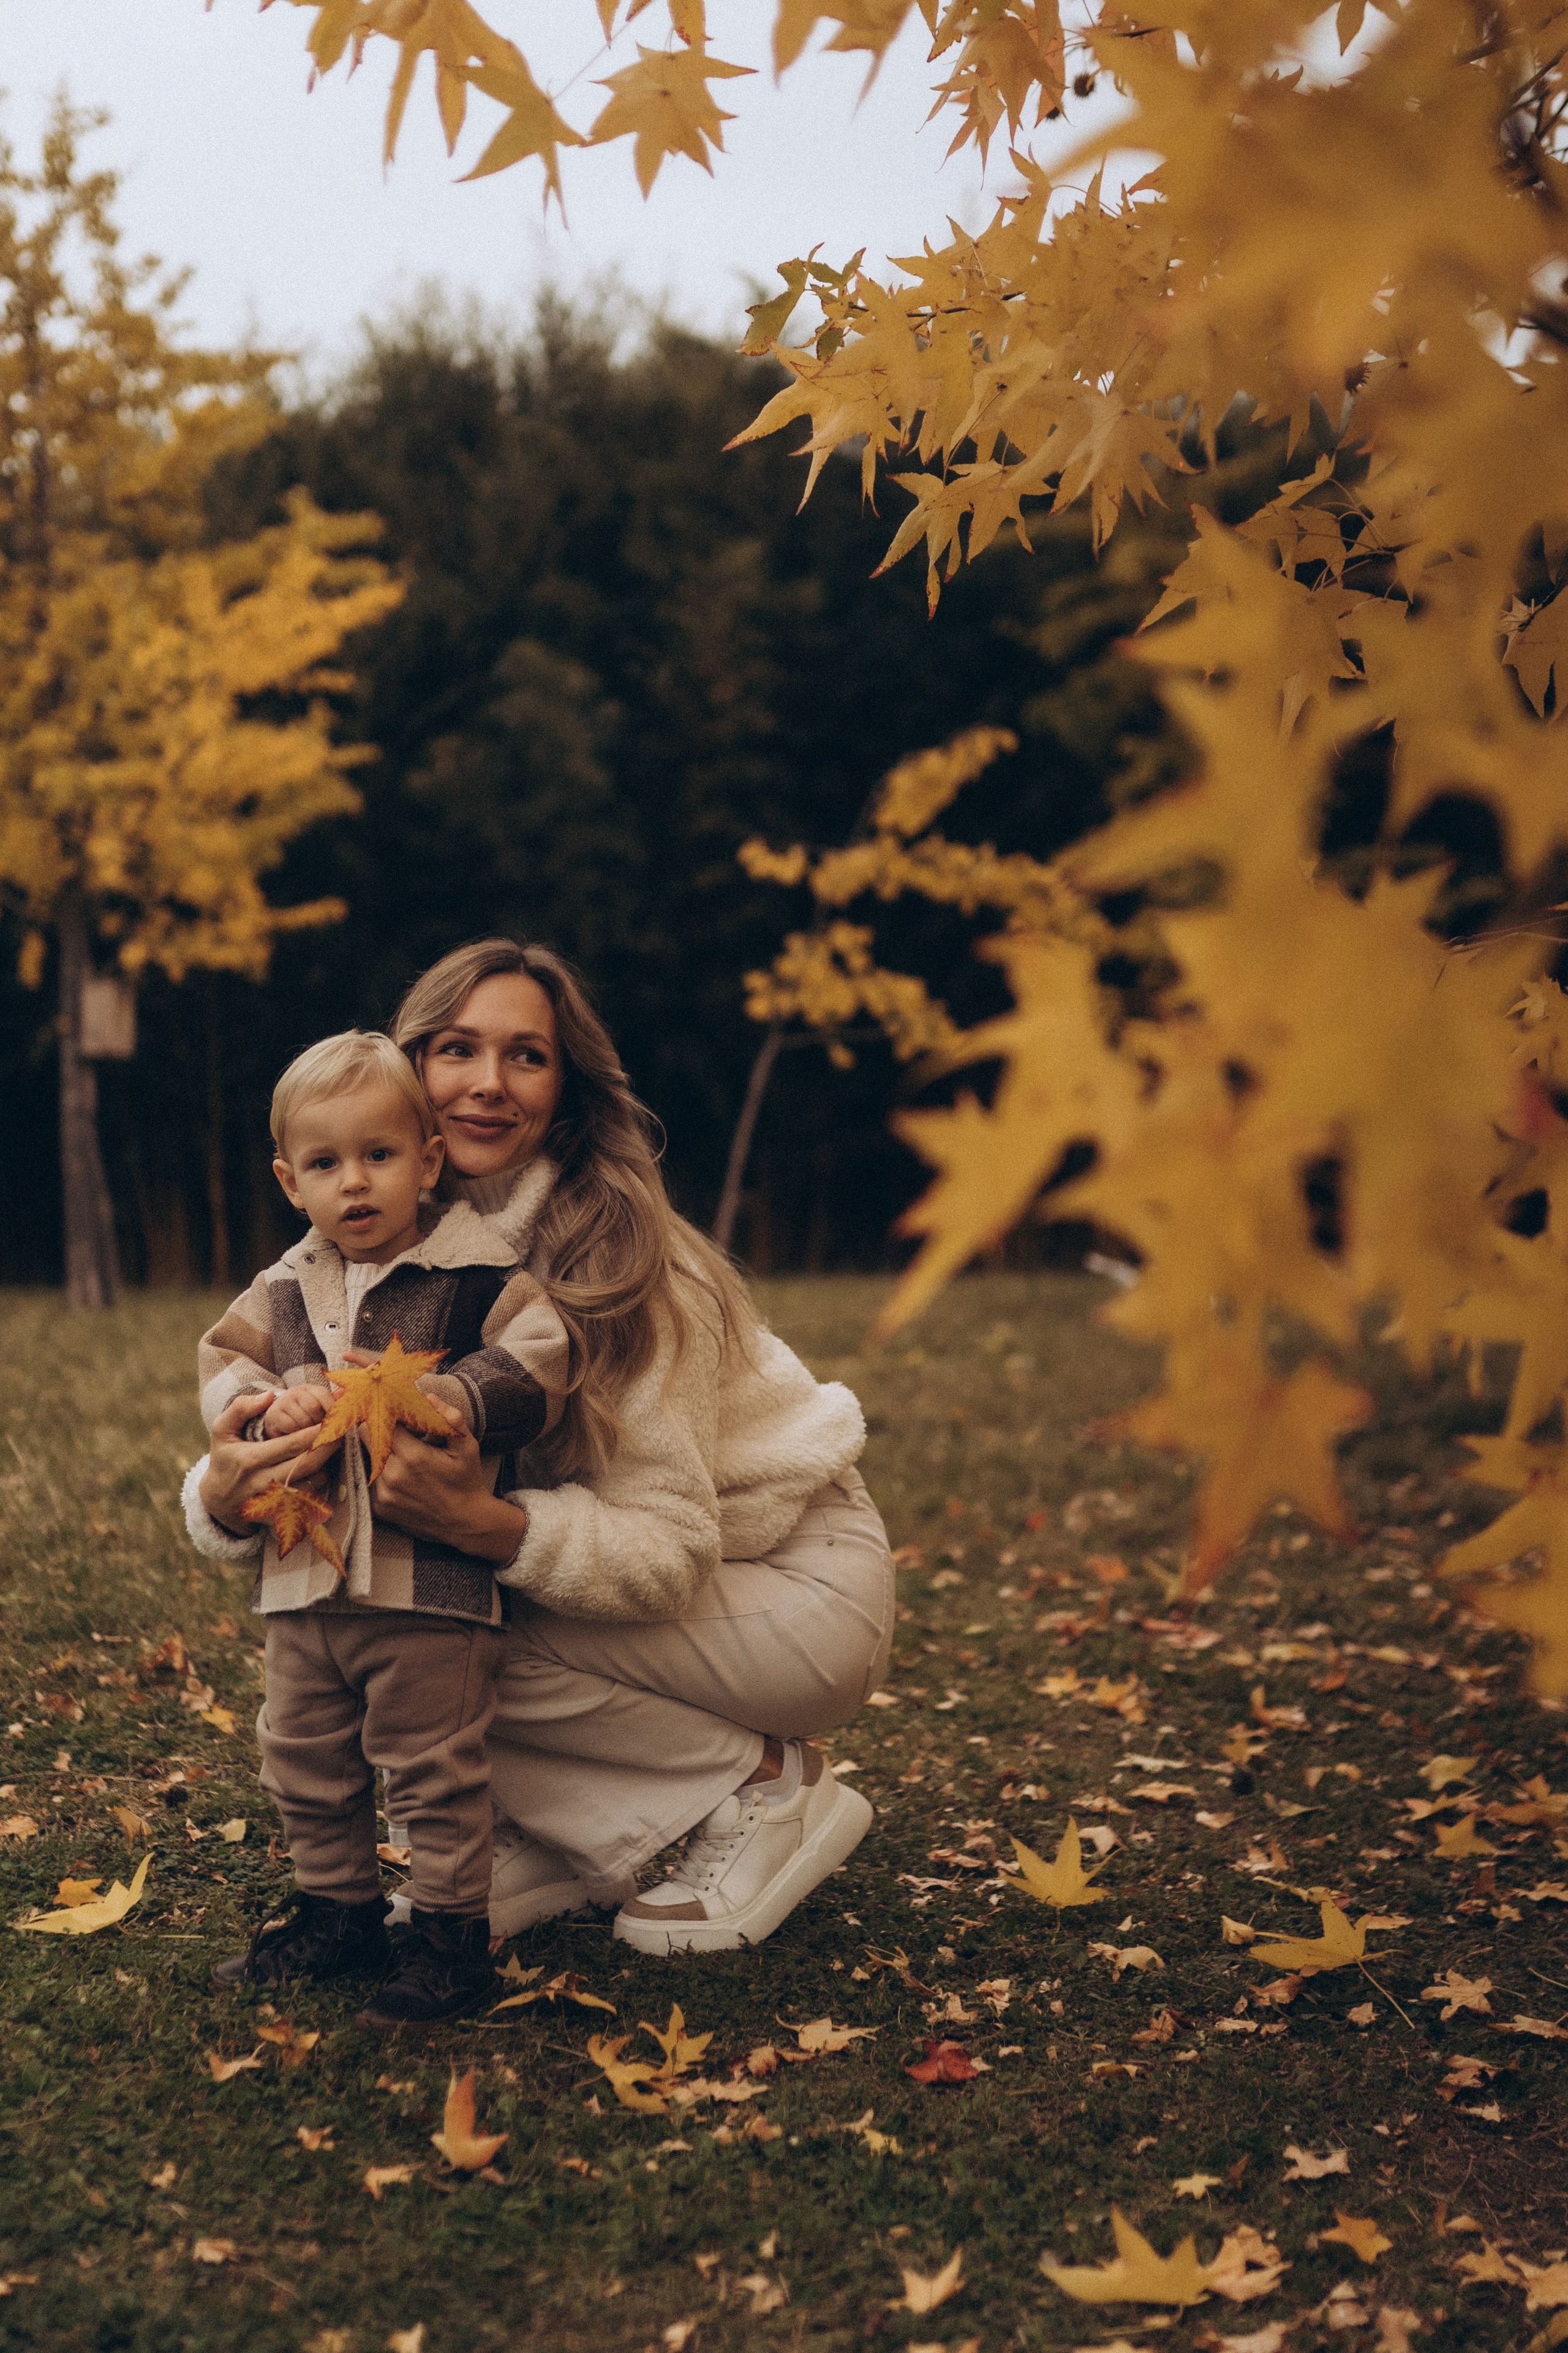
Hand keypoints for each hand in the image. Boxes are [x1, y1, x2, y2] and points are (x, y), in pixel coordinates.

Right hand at [198, 1392, 341, 1535]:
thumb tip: (269, 1395)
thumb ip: (240, 1408)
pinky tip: (322, 1465)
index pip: (293, 1444)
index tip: (331, 1418)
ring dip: (327, 1463)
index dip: (316, 1431)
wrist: (219, 1501)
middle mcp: (266, 1482)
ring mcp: (277, 1501)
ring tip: (333, 1445)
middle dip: (329, 1445)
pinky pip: (313, 1497)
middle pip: (309, 1463)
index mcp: (252, 1459)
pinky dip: (320, 1480)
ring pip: (314, 1481)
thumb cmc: (225, 1459)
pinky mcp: (285, 1513)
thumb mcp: (221, 1431)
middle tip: (342, 1430)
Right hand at [260, 1383, 333, 1438]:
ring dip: (308, 1431)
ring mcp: (283, 1402)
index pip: (323, 1394)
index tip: (337, 1421)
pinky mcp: (273, 1415)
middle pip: (313, 1407)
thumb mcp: (319, 1410)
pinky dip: (296, 1434)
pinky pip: (291, 1426)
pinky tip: (296, 1435)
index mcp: (309, 1388)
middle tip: (320, 1431)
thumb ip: (331, 1404)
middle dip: (319, 1422)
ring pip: (303, 1419)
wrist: (278, 1422)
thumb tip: (345, 1393)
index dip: (332, 1408)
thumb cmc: (303, 1417)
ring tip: (308, 1434)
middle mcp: (295, 1391)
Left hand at [368, 1404, 527, 1563]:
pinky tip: (399, 1473)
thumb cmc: (467, 1481)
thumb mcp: (466, 1447)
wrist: (465, 1524)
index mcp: (413, 1456)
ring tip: (398, 1450)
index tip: (387, 1405)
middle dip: (376, 1428)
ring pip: (368, 1459)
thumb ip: (450, 1418)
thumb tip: (429, 1396)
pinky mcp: (379, 1508)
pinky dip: (380, 1472)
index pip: (380, 1422)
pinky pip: (371, 1480)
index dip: (382, 1412)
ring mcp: (383, 1494)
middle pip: (367, 1439)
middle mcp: (392, 1476)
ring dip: (378, 1451)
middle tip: (388, 1423)